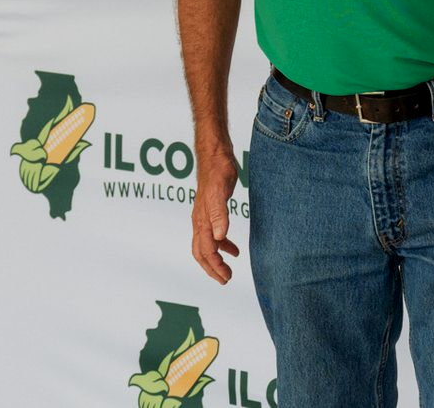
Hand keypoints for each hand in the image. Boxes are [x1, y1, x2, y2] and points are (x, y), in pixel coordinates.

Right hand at [191, 142, 241, 283]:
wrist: (215, 154)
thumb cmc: (218, 170)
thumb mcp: (221, 192)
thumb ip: (220, 214)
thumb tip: (220, 238)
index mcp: (202, 219)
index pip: (206, 251)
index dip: (216, 267)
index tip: (227, 278)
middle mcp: (199, 220)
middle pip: (201, 252)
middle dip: (212, 268)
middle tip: (226, 280)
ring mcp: (203, 216)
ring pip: (206, 245)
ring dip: (216, 259)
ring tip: (229, 270)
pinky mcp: (210, 210)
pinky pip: (212, 234)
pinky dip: (222, 245)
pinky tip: (234, 249)